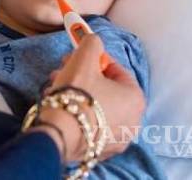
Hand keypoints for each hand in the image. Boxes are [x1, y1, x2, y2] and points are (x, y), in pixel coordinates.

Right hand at [36, 34, 144, 161]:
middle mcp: (133, 122)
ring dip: (77, 94)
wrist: (58, 133)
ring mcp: (116, 140)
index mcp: (136, 98)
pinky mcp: (98, 152)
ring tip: (55, 87)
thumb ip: (92, 43)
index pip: (117, 70)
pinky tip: (60, 107)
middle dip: (83, 76)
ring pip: (96, 107)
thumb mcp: (84, 57)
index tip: (79, 57)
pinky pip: (90, 125)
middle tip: (64, 69)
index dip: (95, 60)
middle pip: (105, 89)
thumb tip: (93, 40)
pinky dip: (77, 115)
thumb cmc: (76, 93)